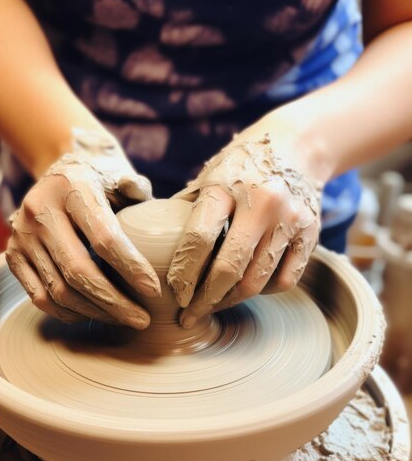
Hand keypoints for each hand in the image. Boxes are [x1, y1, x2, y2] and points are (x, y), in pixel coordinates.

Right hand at [6, 129, 159, 326]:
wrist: (55, 175)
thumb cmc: (97, 181)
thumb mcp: (117, 174)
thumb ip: (135, 188)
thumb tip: (144, 197)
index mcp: (72, 188)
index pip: (104, 238)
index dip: (130, 268)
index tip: (154, 291)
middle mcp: (40, 211)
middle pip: (78, 271)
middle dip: (115, 303)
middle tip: (142, 320)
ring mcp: (21, 236)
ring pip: (59, 291)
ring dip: (95, 312)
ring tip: (123, 318)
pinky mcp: (12, 256)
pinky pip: (40, 297)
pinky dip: (70, 312)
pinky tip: (94, 313)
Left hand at [167, 132, 320, 327]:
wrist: (297, 145)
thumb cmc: (241, 165)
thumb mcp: (209, 176)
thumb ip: (185, 209)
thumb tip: (150, 245)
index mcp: (226, 186)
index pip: (198, 239)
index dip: (183, 274)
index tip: (175, 294)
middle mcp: (262, 202)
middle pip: (229, 268)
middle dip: (205, 300)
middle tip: (190, 315)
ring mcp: (290, 220)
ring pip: (257, 281)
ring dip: (231, 300)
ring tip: (215, 305)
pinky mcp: (310, 234)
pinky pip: (285, 280)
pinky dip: (264, 292)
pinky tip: (248, 288)